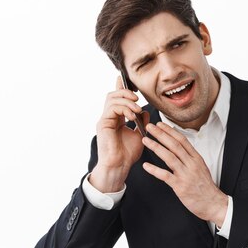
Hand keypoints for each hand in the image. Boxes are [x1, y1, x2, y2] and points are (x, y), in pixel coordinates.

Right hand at [90, 76, 149, 192]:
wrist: (120, 166)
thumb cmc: (128, 154)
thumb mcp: (139, 135)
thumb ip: (141, 122)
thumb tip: (145, 112)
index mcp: (116, 119)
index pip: (117, 99)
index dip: (121, 88)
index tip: (127, 81)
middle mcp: (109, 117)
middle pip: (112, 95)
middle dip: (125, 92)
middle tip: (137, 98)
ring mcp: (104, 120)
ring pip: (111, 98)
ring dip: (127, 101)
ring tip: (137, 109)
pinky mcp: (102, 123)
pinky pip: (112, 108)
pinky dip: (124, 108)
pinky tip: (132, 115)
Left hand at [141, 122, 227, 225]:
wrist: (213, 203)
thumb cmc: (205, 186)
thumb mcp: (201, 167)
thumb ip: (190, 157)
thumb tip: (180, 147)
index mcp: (196, 158)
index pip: (182, 140)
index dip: (170, 131)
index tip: (160, 124)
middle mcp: (191, 164)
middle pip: (174, 145)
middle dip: (161, 134)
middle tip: (149, 127)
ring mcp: (186, 175)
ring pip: (169, 157)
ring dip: (156, 147)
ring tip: (145, 140)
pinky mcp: (180, 186)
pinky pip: (165, 176)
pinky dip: (154, 170)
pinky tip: (146, 166)